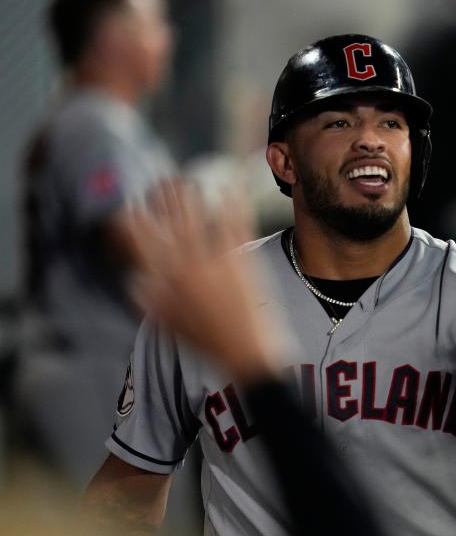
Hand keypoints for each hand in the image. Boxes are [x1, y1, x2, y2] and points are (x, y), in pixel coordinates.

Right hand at [125, 182, 281, 382]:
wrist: (247, 354)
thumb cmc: (209, 343)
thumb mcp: (171, 326)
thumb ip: (150, 303)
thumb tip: (134, 284)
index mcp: (170, 283)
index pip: (145, 246)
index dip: (134, 224)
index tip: (127, 207)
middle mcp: (190, 267)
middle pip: (171, 225)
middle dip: (162, 201)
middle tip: (158, 183)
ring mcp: (218, 261)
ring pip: (200, 220)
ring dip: (190, 197)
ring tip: (185, 181)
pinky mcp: (244, 260)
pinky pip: (236, 224)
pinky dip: (232, 203)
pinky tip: (228, 187)